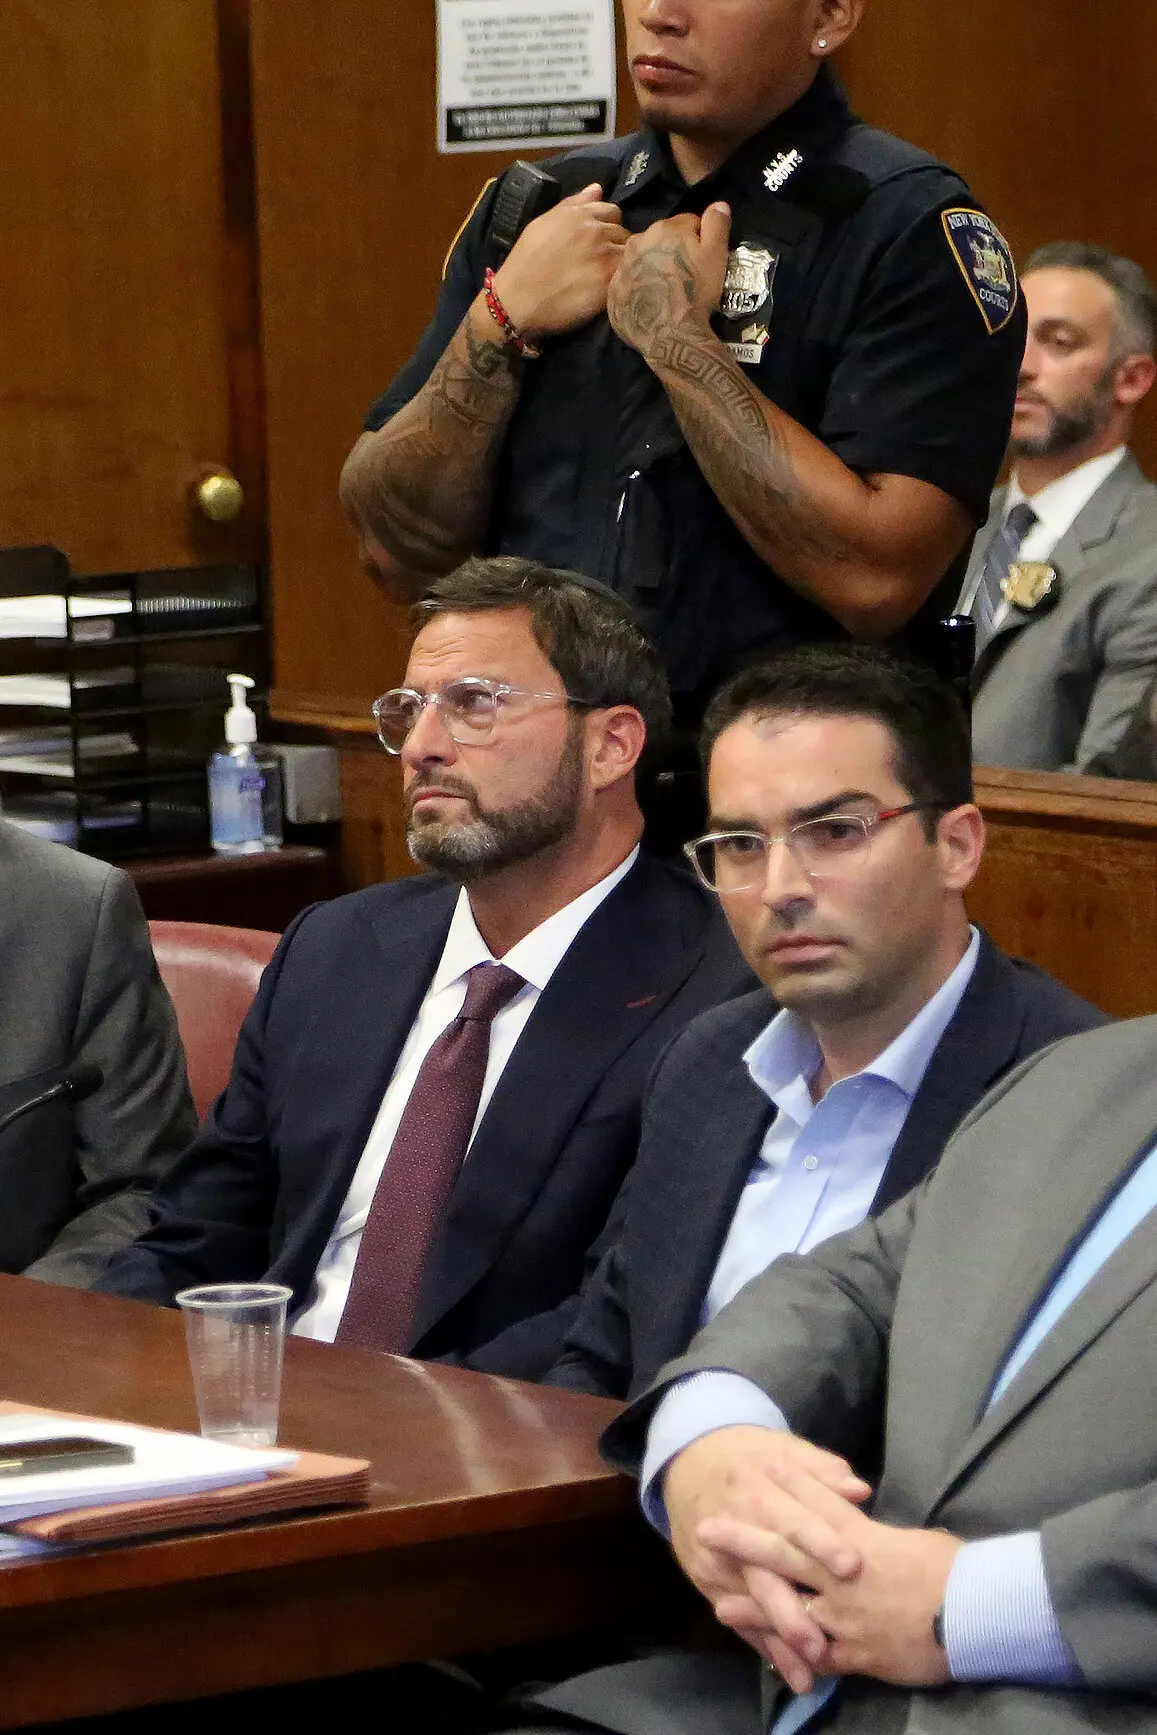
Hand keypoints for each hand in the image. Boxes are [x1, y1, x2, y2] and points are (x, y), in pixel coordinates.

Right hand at [491, 185, 627, 338]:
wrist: (517, 301)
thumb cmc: (525, 263)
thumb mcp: (543, 224)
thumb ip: (572, 205)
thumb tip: (597, 189)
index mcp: (580, 215)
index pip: (613, 212)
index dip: (608, 226)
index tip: (600, 242)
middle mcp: (596, 230)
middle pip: (624, 233)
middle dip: (616, 245)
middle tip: (603, 263)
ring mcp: (604, 256)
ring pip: (629, 254)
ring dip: (623, 263)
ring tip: (608, 277)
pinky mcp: (609, 282)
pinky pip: (628, 275)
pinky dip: (624, 280)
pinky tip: (613, 288)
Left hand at [607, 204, 731, 358]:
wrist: (670, 335)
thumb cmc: (696, 292)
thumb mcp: (716, 255)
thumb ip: (717, 224)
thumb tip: (718, 204)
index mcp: (666, 228)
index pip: (686, 223)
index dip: (698, 240)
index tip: (702, 258)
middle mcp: (638, 241)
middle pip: (660, 239)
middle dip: (671, 251)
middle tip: (683, 275)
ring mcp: (622, 267)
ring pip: (641, 259)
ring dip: (652, 267)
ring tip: (665, 289)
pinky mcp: (613, 292)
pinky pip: (627, 283)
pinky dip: (636, 288)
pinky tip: (648, 302)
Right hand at [662, 1427, 870, 1674]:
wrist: (689, 1461)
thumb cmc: (751, 1457)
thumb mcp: (784, 1449)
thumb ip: (823, 1471)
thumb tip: (860, 1490)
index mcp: (761, 1490)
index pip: (794, 1520)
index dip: (821, 1543)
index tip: (852, 1567)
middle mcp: (738, 1529)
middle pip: (766, 1573)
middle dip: (791, 1611)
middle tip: (822, 1645)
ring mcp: (720, 1560)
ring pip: (751, 1605)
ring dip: (778, 1641)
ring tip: (808, 1674)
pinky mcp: (710, 1582)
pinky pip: (739, 1619)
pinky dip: (762, 1646)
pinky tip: (789, 1672)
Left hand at [703, 1483, 960, 1690]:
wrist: (976, 1616)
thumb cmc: (956, 1569)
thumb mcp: (915, 1537)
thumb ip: (878, 1531)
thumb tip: (859, 1518)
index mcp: (861, 1538)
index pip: (817, 1505)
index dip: (788, 1485)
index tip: (762, 1467)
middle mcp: (843, 1575)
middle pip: (786, 1550)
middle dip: (745, 1539)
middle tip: (709, 1528)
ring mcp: (845, 1615)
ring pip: (789, 1604)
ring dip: (754, 1602)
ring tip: (718, 1601)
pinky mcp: (855, 1653)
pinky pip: (815, 1655)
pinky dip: (791, 1655)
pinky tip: (768, 1655)